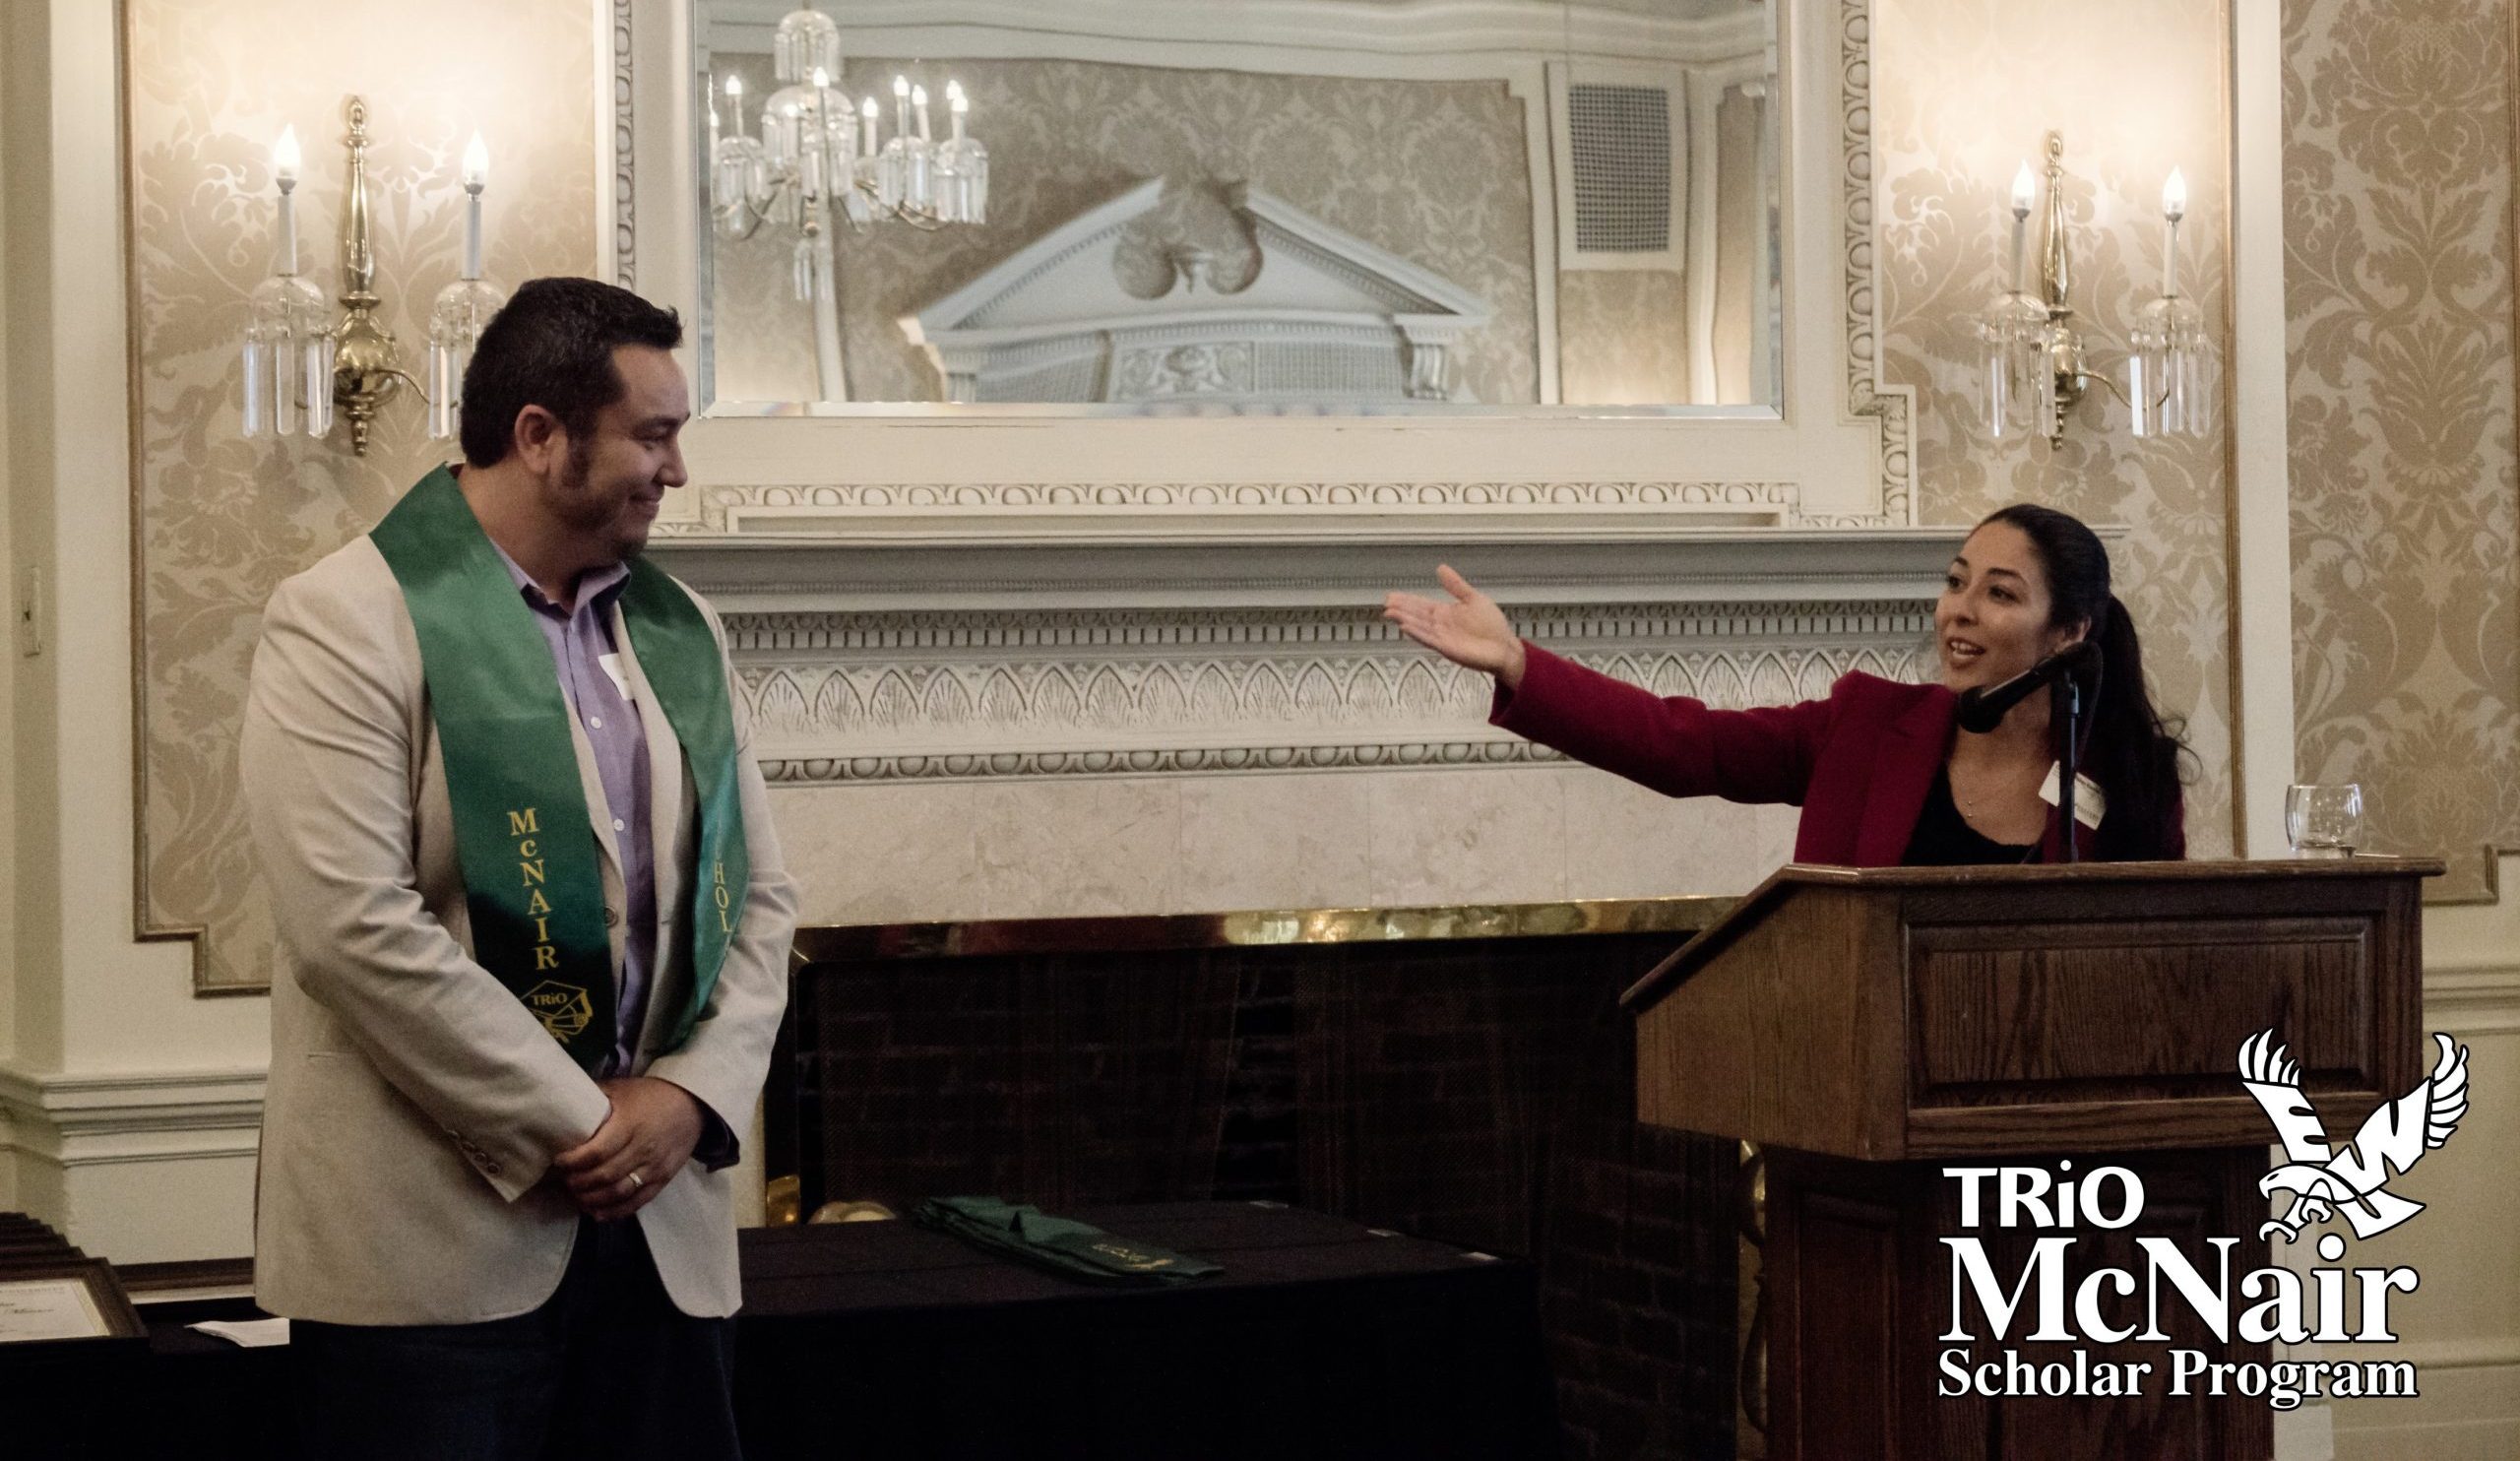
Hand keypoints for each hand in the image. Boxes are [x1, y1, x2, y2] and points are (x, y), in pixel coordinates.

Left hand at [551, 1077, 705, 1220]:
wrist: (692, 1104)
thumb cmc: (650, 1095)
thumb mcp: (621, 1089)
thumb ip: (593, 1098)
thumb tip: (561, 1106)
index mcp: (630, 1124)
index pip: (596, 1152)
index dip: (573, 1162)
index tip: (558, 1161)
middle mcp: (642, 1149)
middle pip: (604, 1176)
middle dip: (578, 1183)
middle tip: (564, 1180)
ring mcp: (654, 1167)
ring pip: (618, 1193)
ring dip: (592, 1199)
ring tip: (577, 1195)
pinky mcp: (662, 1180)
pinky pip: (636, 1203)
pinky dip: (614, 1212)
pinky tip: (596, 1212)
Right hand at [1383, 565, 1527, 688]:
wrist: (1505, 647)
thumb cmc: (1491, 625)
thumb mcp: (1473, 598)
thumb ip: (1455, 586)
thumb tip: (1440, 568)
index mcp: (1445, 613)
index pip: (1421, 605)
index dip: (1407, 600)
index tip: (1392, 596)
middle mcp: (1441, 625)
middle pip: (1416, 615)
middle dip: (1401, 609)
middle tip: (1386, 603)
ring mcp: (1443, 638)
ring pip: (1419, 627)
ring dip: (1405, 620)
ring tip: (1390, 613)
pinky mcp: (1448, 649)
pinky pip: (1429, 640)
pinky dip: (1417, 633)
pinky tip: (1405, 627)